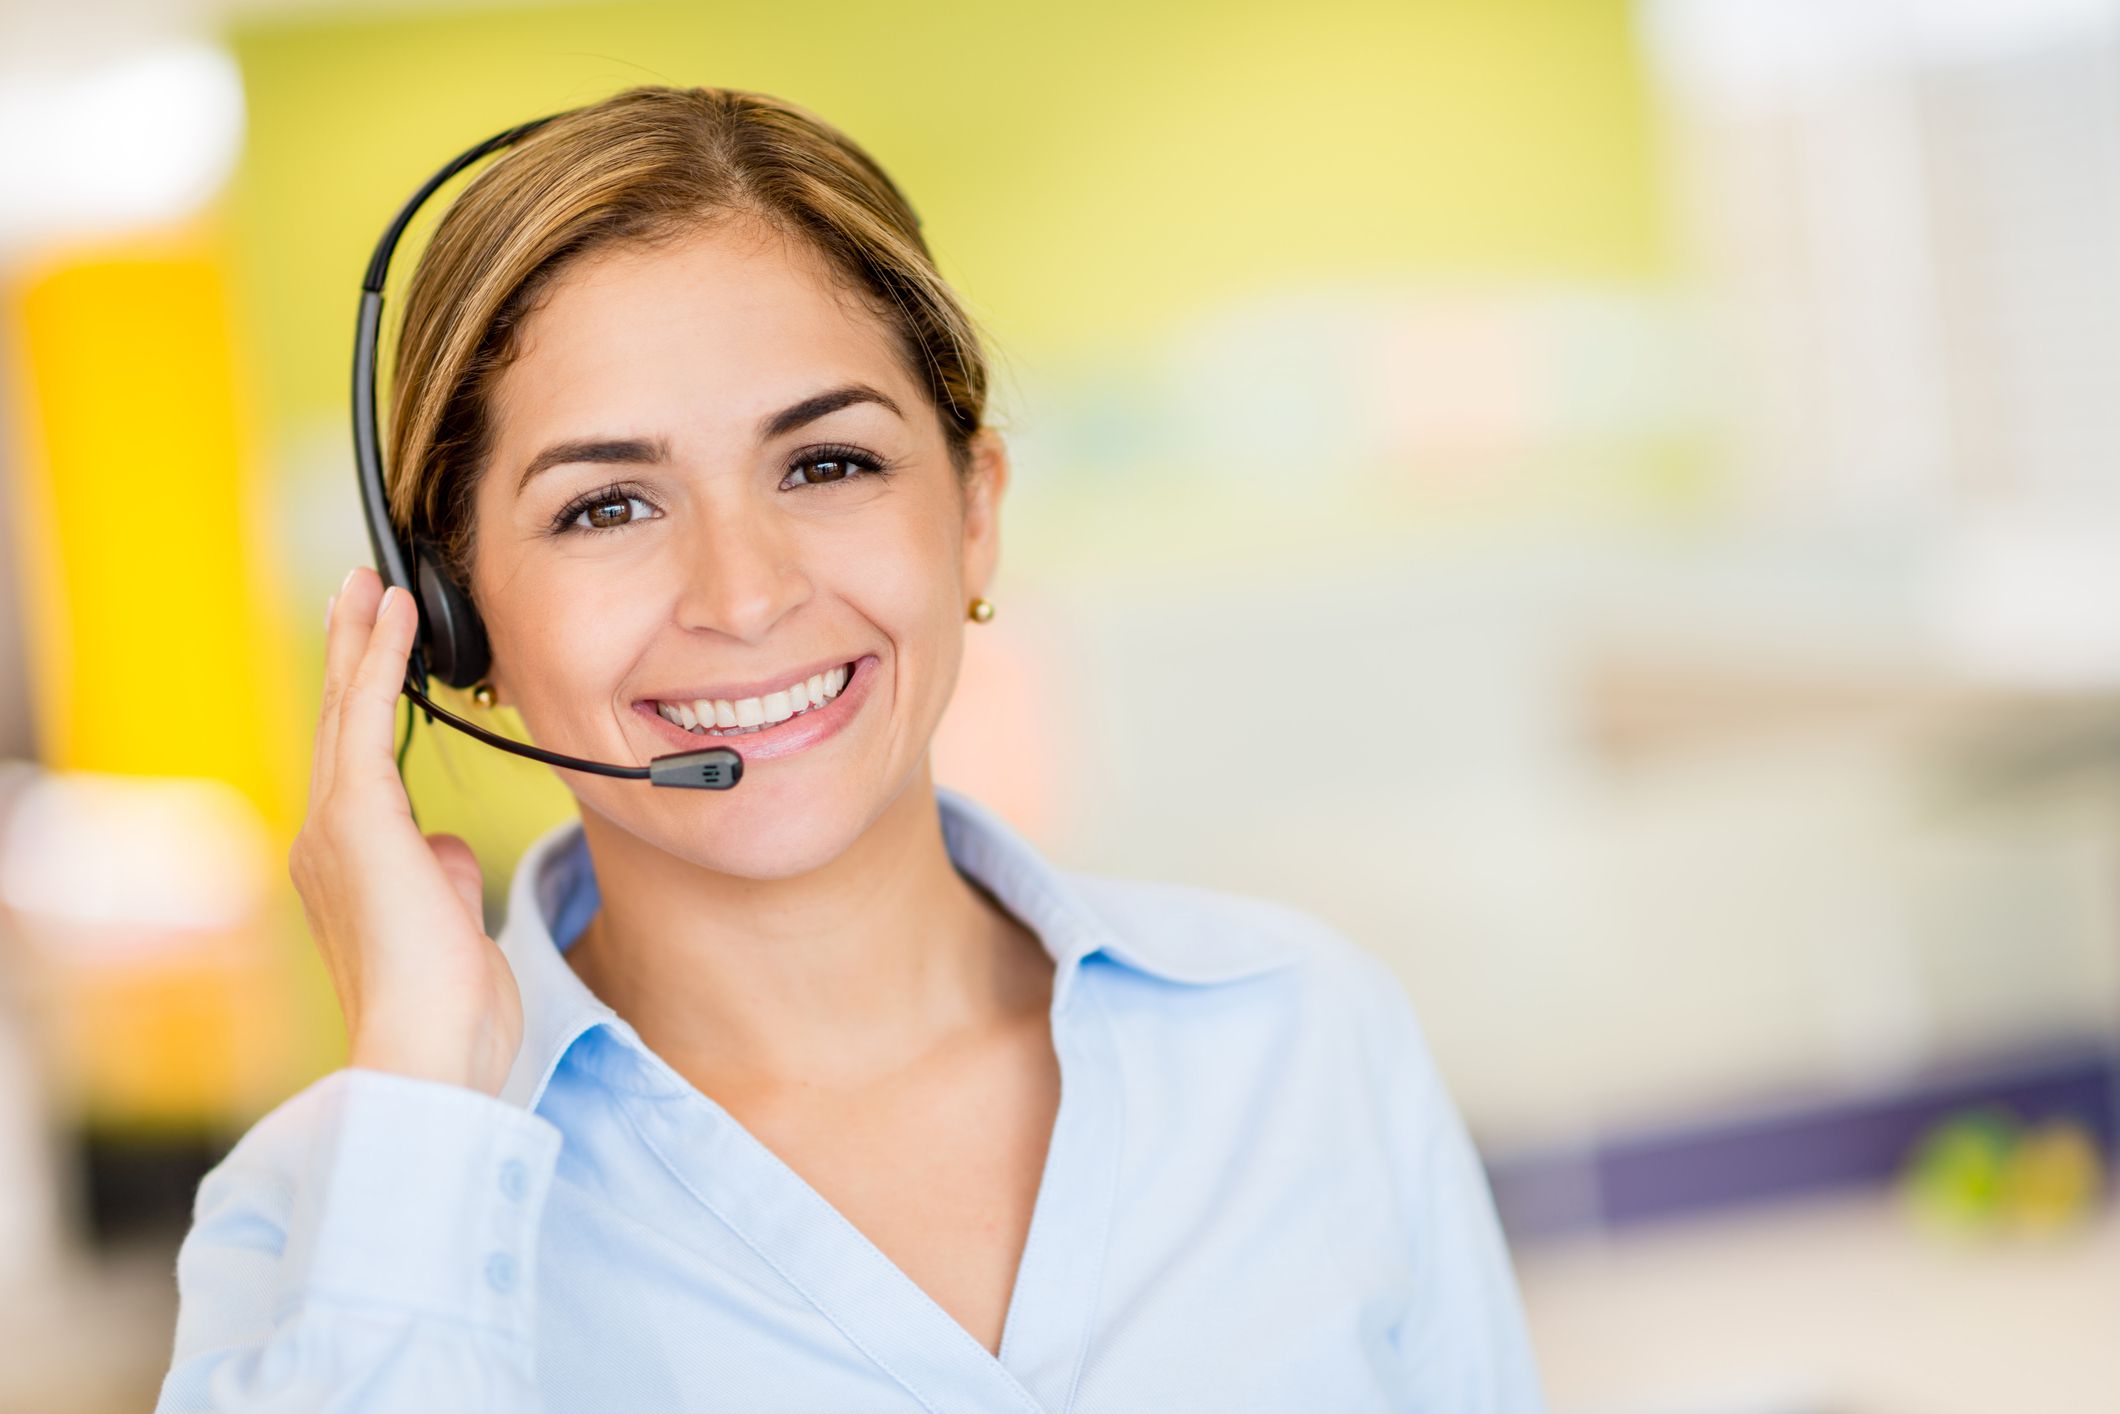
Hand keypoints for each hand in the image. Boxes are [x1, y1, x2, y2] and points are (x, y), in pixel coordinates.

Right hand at [288, 565, 522, 1096]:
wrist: (427, 1049)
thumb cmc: (450, 1010)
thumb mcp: (452, 927)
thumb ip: (441, 877)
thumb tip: (445, 846)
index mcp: (350, 870)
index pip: (360, 766)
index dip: (365, 704)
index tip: (374, 653)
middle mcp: (327, 844)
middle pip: (340, 726)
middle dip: (349, 655)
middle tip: (359, 592)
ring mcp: (334, 831)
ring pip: (346, 713)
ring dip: (360, 643)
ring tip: (370, 585)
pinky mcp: (356, 821)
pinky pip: (367, 722)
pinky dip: (379, 663)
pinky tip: (391, 616)